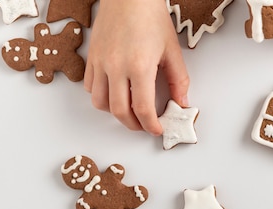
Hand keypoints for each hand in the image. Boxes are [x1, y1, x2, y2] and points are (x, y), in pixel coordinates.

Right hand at [84, 0, 188, 135]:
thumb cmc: (150, 16)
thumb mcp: (172, 50)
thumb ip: (179, 80)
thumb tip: (182, 103)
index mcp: (139, 66)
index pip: (143, 109)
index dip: (151, 125)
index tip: (157, 129)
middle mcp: (116, 66)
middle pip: (119, 111)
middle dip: (133, 125)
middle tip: (144, 125)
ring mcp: (100, 62)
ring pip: (100, 103)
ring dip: (115, 112)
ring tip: (129, 110)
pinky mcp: (91, 57)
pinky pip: (90, 87)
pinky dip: (101, 96)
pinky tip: (115, 92)